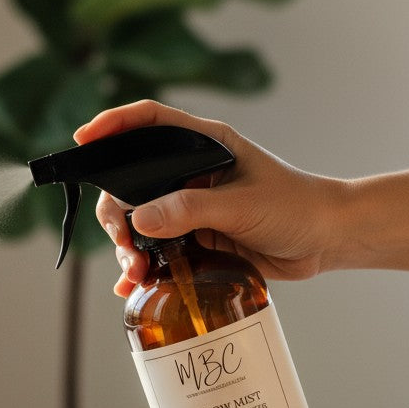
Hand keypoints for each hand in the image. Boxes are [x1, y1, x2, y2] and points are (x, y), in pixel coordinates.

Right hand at [75, 100, 346, 295]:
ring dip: (128, 248)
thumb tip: (138, 219)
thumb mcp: (241, 205)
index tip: (82, 140)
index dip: (111, 125)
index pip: (147, 123)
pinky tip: (133, 285)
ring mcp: (189, 207)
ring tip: (135, 272)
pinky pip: (156, 251)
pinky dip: (142, 268)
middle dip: (116, 215)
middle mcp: (189, 173)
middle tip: (125, 244)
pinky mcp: (194, 239)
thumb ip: (190, 209)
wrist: (326, 241)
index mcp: (203, 144)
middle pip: (130, 183)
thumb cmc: (295, 207)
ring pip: (138, 223)